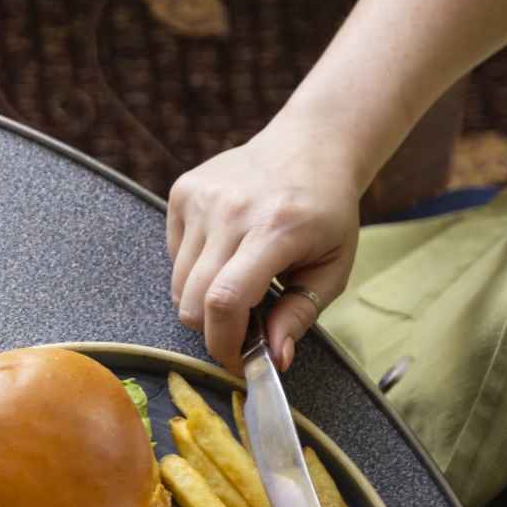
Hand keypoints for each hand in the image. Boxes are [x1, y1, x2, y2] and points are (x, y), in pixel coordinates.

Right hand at [166, 120, 364, 371]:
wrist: (310, 146)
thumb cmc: (327, 213)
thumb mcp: (333, 267)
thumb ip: (301, 314)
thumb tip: (275, 360)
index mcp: (276, 229)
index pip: (225, 300)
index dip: (224, 342)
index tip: (238, 360)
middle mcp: (231, 210)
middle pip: (192, 300)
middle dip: (212, 330)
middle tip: (238, 329)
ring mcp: (201, 198)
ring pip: (178, 283)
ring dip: (202, 299)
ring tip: (235, 283)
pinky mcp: (182, 192)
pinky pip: (173, 254)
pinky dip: (194, 268)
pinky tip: (223, 250)